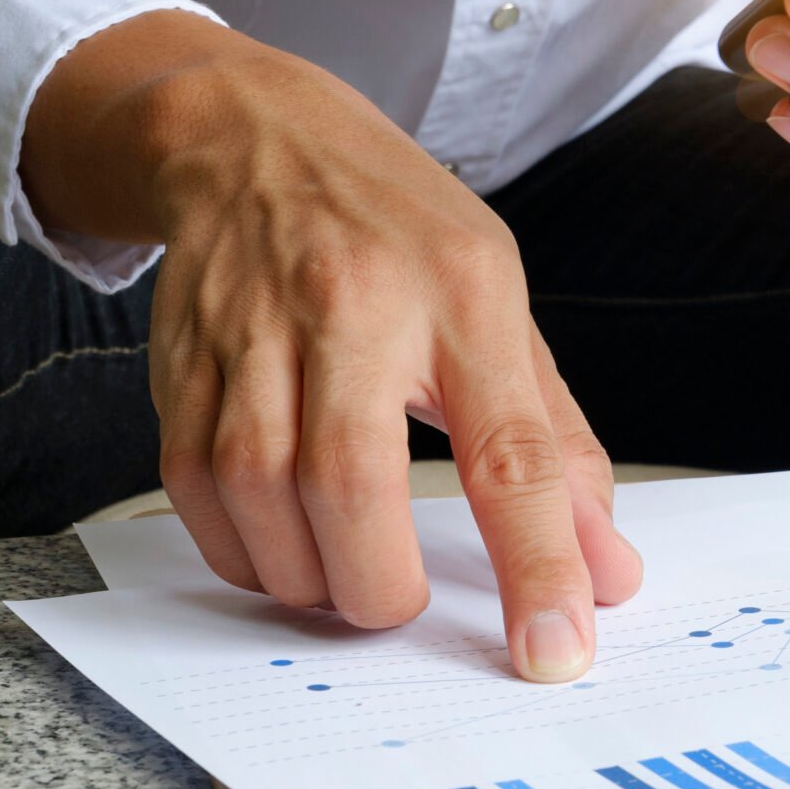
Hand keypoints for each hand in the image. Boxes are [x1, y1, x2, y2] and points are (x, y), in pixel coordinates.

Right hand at [23, 17, 640, 677]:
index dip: (538, 561)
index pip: (511, 449)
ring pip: (261, 495)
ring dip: (307, 574)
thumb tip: (607, 570)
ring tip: (341, 570)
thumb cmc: (394, 229)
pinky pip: (194, 490)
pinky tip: (278, 543)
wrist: (252, 136)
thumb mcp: (502, 304)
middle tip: (400, 597)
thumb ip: (556, 444)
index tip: (556, 652)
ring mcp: (254, 330)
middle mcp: (352, 304)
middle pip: (352, 484)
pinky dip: (240, 549)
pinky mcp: (182, 359)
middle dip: (381, 584)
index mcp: (462, 291)